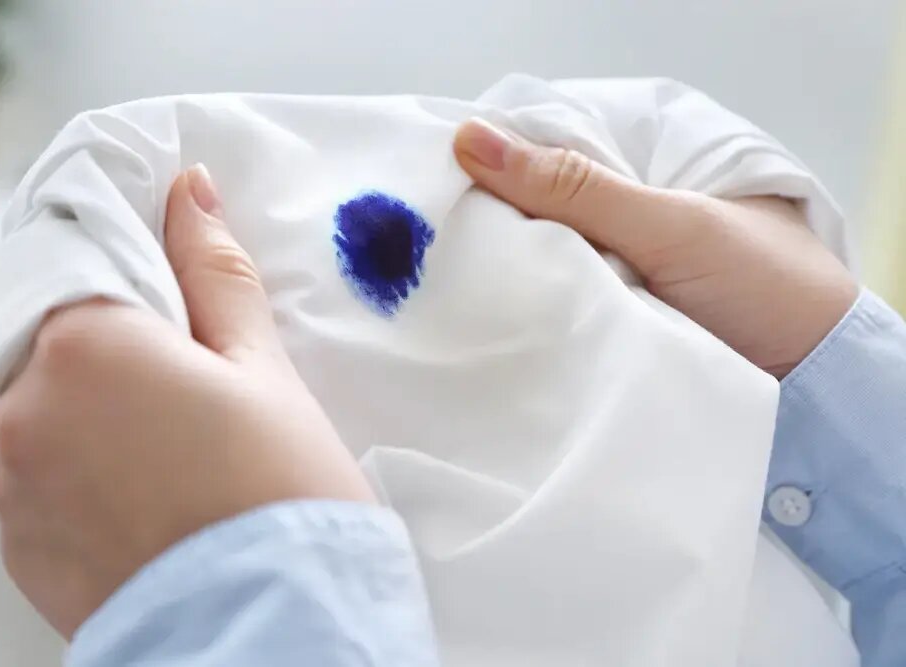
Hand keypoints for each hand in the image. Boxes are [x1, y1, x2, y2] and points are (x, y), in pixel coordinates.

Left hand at [0, 165, 373, 639]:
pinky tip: (151, 504)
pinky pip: (43, 482)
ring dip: (99, 418)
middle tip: (199, 396)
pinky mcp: (20, 547)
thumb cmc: (280, 491)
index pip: (88, 267)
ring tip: (178, 461)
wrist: (275, 629)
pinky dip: (85, 478)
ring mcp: (13, 486)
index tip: (184, 317)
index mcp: (85, 345)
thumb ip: (215, 273)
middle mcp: (26, 410)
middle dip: (122, 355)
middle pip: (65, 345)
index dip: (141, 285)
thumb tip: (190, 192)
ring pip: (50, 414)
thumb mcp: (261, 369)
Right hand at [454, 119, 858, 376]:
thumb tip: (469, 140)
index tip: (420, 186)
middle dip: (482, 222)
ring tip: (434, 284)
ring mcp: (602, 265)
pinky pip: (547, 306)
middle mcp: (610, 208)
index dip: (482, 162)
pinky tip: (475, 319)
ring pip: (530, 258)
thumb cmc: (758, 280)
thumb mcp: (667, 224)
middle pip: (524, 205)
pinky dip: (520, 313)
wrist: (810, 383)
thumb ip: (577, 188)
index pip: (538, 146)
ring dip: (498, 272)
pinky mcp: (599, 318)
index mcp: (632, 162)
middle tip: (419, 245)